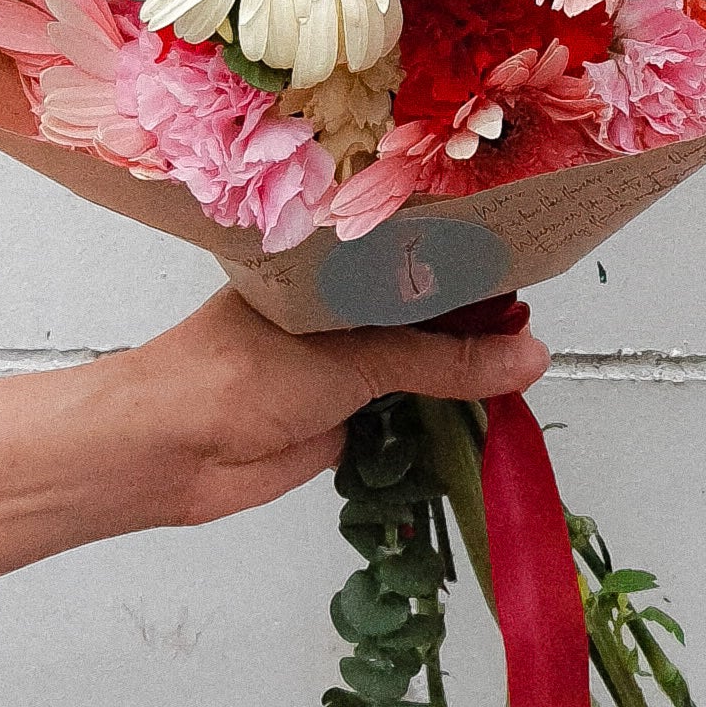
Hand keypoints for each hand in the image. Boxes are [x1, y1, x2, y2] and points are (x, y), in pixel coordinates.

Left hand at [105, 289, 550, 528]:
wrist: (168, 453)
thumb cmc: (239, 375)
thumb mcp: (355, 355)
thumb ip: (444, 361)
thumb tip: (530, 358)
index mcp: (335, 265)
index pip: (420, 253)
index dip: (474, 265)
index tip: (531, 274)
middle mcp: (343, 308)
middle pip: (428, 313)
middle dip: (479, 327)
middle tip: (537, 336)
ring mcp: (344, 366)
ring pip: (421, 365)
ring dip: (465, 378)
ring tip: (526, 378)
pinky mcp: (344, 420)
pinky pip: (407, 414)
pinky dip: (442, 420)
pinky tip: (487, 419)